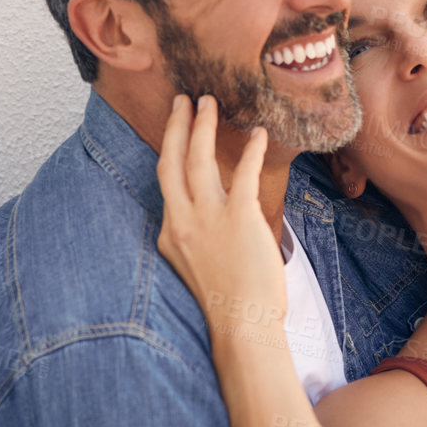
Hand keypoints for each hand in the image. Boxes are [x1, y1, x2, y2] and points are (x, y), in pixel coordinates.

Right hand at [154, 94, 286, 352]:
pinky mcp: (239, 218)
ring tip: (210, 104)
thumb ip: (199, 239)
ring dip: (203, 126)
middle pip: (172, 160)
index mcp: (170, 233)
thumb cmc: (228, 304)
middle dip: (177, 126)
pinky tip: (258, 133)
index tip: (177, 132)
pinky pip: (243, 173)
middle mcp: (182, 221)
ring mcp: (208, 218)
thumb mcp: (196, 267)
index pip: (167, 184)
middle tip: (183, 100)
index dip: (171, 153)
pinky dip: (251, 150)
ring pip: (198, 159)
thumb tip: (217, 222)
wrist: (241, 327)